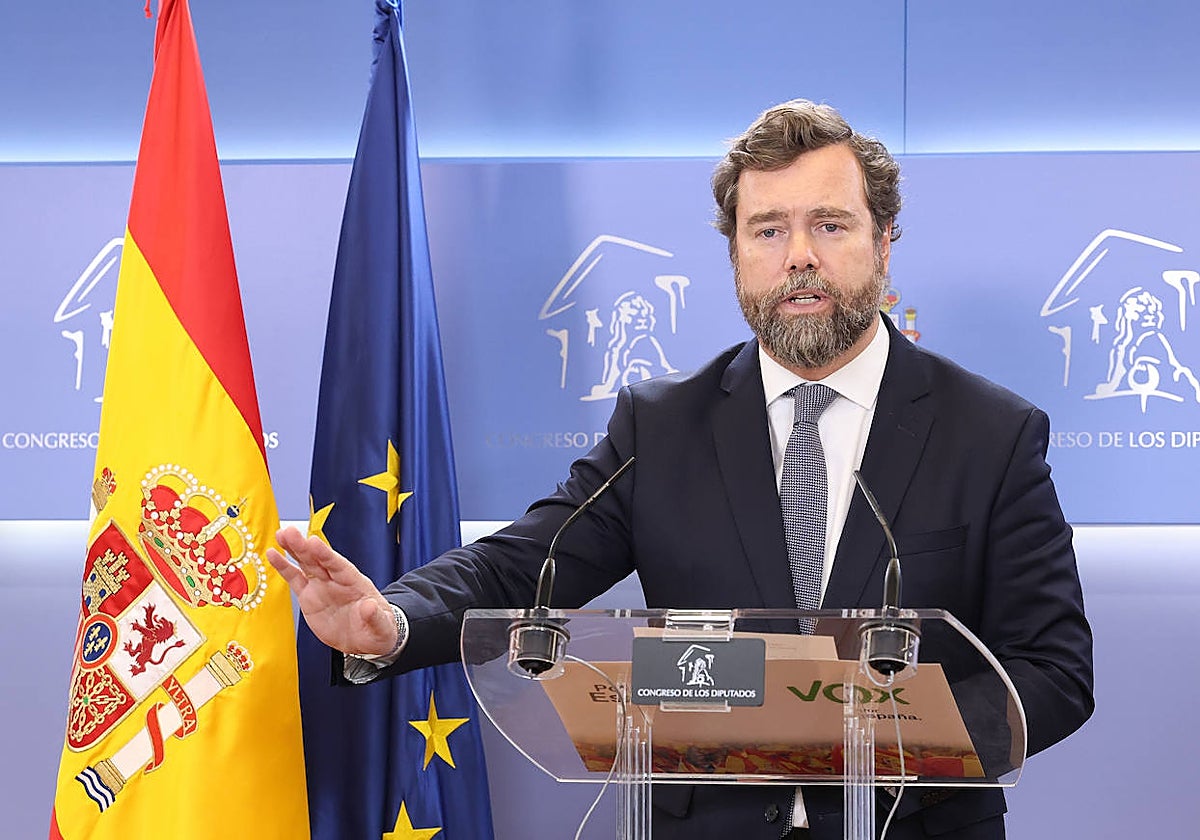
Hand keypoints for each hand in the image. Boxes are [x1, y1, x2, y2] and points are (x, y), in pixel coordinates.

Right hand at [266, 526, 397, 655]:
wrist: (365, 639)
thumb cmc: (378, 628)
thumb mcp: (382, 626)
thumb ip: (375, 617)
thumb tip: (369, 607)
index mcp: (355, 582)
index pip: (338, 566)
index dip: (325, 554)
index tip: (313, 542)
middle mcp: (336, 580)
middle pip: (319, 560)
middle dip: (304, 546)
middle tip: (289, 532)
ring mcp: (322, 586)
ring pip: (306, 564)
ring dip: (293, 550)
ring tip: (280, 535)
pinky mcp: (309, 597)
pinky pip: (295, 579)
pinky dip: (284, 567)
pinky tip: (273, 554)